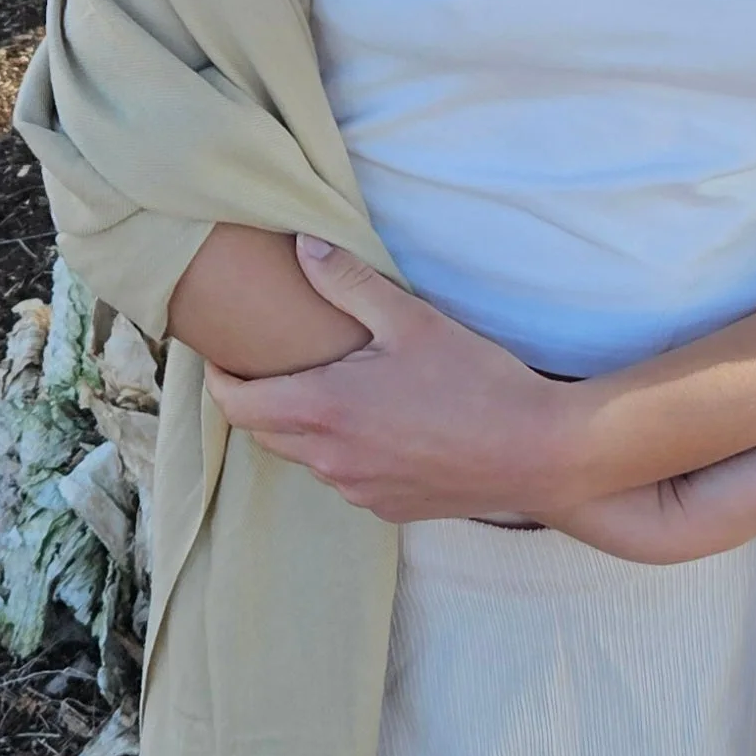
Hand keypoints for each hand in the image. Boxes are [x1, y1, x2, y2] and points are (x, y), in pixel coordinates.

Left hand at [201, 237, 578, 520]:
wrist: (537, 452)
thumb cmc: (476, 382)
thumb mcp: (411, 319)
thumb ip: (349, 282)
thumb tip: (301, 246)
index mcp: (323, 410)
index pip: (236, 406)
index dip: (218, 380)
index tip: (220, 354)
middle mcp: (330, 460)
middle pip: (265, 433)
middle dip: (258, 399)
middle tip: (272, 361)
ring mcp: (359, 491)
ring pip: (306, 458)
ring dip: (303, 426)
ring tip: (329, 386)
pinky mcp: (388, 509)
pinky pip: (345, 478)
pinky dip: (343, 450)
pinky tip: (378, 422)